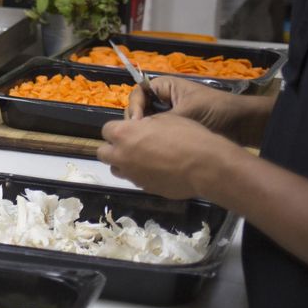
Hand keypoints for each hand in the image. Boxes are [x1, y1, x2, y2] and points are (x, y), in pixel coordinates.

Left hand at [97, 112, 232, 199]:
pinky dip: (140, 175)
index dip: (118, 129)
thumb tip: (140, 129)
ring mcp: (132, 175)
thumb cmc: (186, 136)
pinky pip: (135, 180)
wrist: (204, 166)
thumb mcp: (165, 119)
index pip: (106, 130)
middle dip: (113, 148)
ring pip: (116, 169)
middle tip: (131, 145)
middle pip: (103, 153)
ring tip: (143, 159)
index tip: (129, 129)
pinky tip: (157, 171)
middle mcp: (121, 156)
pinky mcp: (144, 189)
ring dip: (124, 163)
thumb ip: (145, 125)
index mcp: (123, 134)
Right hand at [126, 76, 261, 145]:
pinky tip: (154, 150)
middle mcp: (165, 99)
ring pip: (148, 123)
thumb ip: (160, 120)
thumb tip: (138, 130)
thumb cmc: (215, 110)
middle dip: (137, 123)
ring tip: (145, 146)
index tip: (136, 124)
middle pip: (140, 109)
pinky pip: (159, 133)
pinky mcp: (177, 129)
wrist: (242, 124)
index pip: (138, 94)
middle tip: (138, 138)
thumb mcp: (186, 113)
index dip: (134, 107)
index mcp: (165, 87)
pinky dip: (155, 140)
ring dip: (146, 133)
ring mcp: (170, 114)